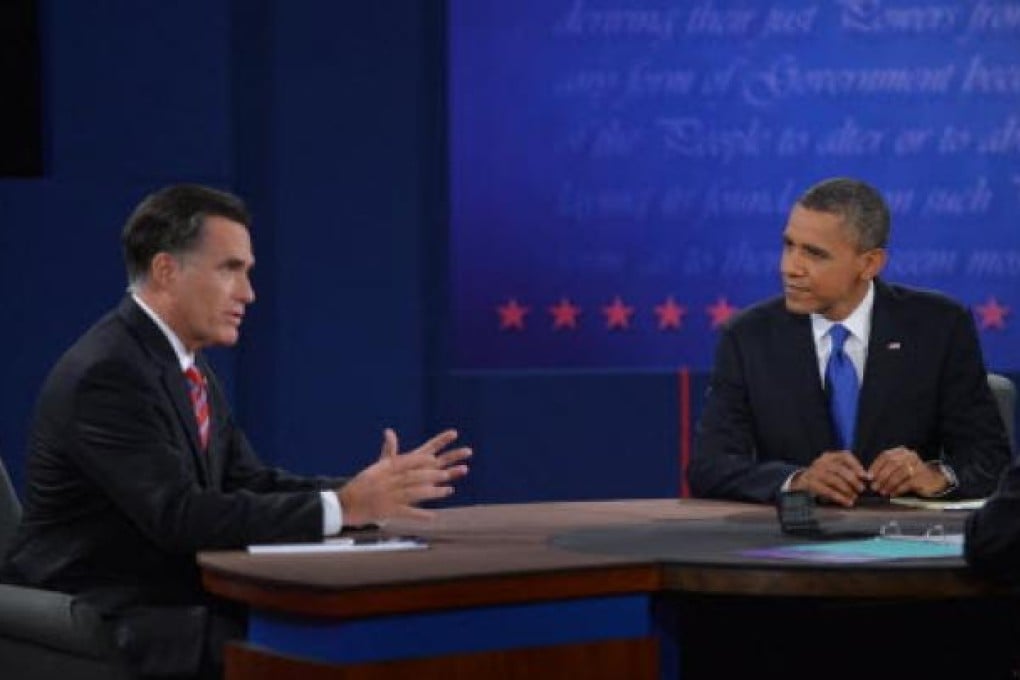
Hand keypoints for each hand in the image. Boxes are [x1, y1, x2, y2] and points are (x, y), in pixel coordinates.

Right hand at [338, 428, 471, 525]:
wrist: (344, 504)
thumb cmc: (362, 484)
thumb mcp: (375, 467)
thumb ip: (388, 451)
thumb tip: (390, 431)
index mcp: (385, 468)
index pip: (406, 461)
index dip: (421, 460)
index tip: (435, 458)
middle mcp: (387, 481)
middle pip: (413, 476)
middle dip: (432, 475)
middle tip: (447, 474)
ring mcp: (388, 496)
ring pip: (413, 493)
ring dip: (432, 492)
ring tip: (448, 491)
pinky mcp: (387, 511)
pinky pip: (406, 513)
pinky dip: (420, 514)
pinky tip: (433, 516)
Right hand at [789, 450, 869, 507]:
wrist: (800, 481)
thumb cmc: (823, 476)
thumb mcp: (833, 469)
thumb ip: (847, 470)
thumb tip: (867, 477)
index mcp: (829, 456)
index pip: (844, 456)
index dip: (856, 465)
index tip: (865, 476)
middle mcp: (821, 462)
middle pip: (840, 469)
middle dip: (853, 480)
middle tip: (861, 489)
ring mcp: (814, 472)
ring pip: (834, 480)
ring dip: (846, 490)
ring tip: (854, 497)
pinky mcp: (810, 483)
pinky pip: (827, 490)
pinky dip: (839, 497)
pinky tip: (846, 502)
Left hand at [868, 446, 946, 496]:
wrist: (933, 479)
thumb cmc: (910, 473)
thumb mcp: (898, 466)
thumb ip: (885, 468)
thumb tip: (869, 477)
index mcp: (901, 451)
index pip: (885, 456)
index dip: (875, 466)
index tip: (868, 477)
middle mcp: (909, 456)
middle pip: (892, 464)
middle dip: (881, 476)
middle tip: (874, 487)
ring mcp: (917, 466)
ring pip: (899, 474)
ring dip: (888, 484)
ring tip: (882, 491)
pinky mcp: (922, 477)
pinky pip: (907, 484)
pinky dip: (898, 489)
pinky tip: (892, 494)